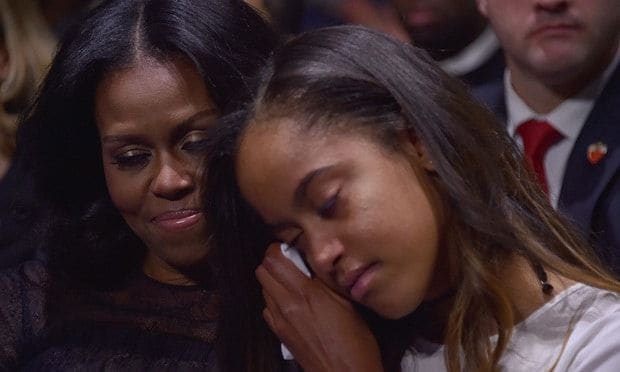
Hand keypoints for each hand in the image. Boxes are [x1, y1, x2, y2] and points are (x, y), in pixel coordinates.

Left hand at [256, 243, 383, 371]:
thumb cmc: (354, 340)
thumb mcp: (347, 302)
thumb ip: (327, 279)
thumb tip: (316, 260)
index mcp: (305, 292)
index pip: (273, 259)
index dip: (277, 248)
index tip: (290, 248)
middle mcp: (286, 303)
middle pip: (261, 271)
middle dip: (272, 262)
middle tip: (289, 262)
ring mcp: (279, 320)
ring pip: (263, 289)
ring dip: (273, 280)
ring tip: (292, 282)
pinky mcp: (279, 334)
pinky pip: (267, 308)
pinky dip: (274, 300)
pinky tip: (291, 303)